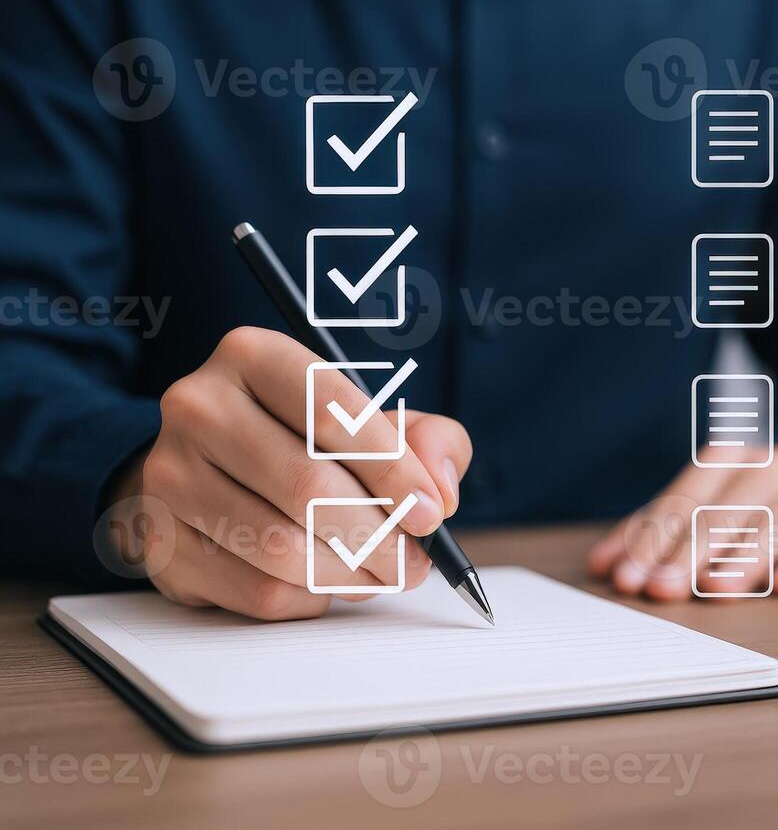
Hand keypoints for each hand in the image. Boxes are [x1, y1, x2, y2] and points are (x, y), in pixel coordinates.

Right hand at [107, 327, 470, 619]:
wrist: (202, 469)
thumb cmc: (300, 439)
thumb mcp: (369, 420)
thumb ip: (425, 438)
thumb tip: (441, 489)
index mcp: (253, 356)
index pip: (331, 411)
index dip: (393, 469)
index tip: (430, 512)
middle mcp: (198, 406)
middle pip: (306, 485)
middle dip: (378, 535)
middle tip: (414, 561)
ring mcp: (168, 475)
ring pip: (279, 546)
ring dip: (349, 575)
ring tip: (382, 575)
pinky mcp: (160, 542)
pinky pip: (254, 589)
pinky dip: (309, 598)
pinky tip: (329, 584)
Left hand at [587, 445, 777, 600]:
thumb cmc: (761, 496)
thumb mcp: (711, 500)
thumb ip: (657, 529)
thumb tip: (603, 566)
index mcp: (727, 460)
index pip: (683, 500)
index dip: (652, 539)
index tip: (628, 577)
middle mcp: (769, 469)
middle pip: (722, 513)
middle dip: (688, 553)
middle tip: (661, 589)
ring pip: (773, 525)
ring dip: (742, 559)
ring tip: (715, 590)